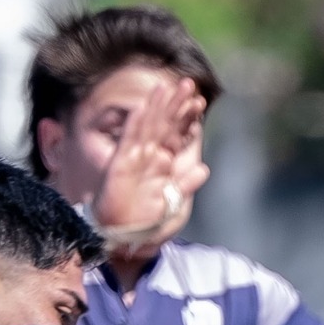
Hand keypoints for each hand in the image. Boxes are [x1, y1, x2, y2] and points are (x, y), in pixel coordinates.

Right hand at [92, 76, 210, 243]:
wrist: (124, 241)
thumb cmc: (147, 224)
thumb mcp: (173, 207)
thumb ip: (185, 187)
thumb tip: (203, 170)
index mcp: (164, 165)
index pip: (177, 136)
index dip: (187, 119)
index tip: (200, 101)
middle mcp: (150, 158)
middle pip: (164, 125)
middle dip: (175, 104)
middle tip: (188, 83)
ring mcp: (134, 159)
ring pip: (146, 128)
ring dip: (155, 108)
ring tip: (164, 87)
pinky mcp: (120, 166)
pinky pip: (127, 142)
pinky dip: (134, 126)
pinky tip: (141, 109)